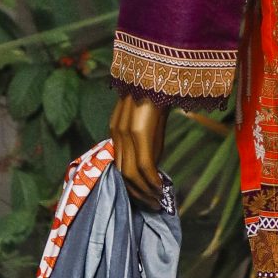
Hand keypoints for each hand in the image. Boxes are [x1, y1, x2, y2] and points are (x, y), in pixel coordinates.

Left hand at [110, 92, 168, 206]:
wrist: (156, 72)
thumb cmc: (157, 92)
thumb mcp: (149, 120)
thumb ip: (147, 142)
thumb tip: (153, 166)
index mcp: (117, 131)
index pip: (120, 164)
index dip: (130, 184)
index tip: (143, 195)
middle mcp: (118, 135)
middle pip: (122, 173)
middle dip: (136, 193)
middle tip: (151, 205)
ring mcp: (127, 136)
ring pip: (131, 174)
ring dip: (144, 192)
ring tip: (157, 202)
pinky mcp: (140, 135)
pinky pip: (144, 167)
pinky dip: (152, 182)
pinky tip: (161, 190)